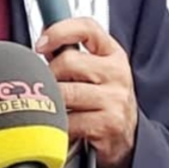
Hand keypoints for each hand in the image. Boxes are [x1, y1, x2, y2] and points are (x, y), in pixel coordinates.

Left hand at [35, 18, 138, 167]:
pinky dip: (58, 125)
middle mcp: (117, 73)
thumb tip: (43, 43)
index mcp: (113, 55)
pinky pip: (67, 119)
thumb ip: (71, 56)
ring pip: (63, 92)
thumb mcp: (95, 73)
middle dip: (50, 76)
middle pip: (68, 61)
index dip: (59, 31)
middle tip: (51, 88)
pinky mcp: (107, 124)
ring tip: (57, 107)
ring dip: (52, 101)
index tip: (41, 44)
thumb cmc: (105, 102)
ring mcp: (114, 99)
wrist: (127, 139)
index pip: (87, 28)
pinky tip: (64, 125)